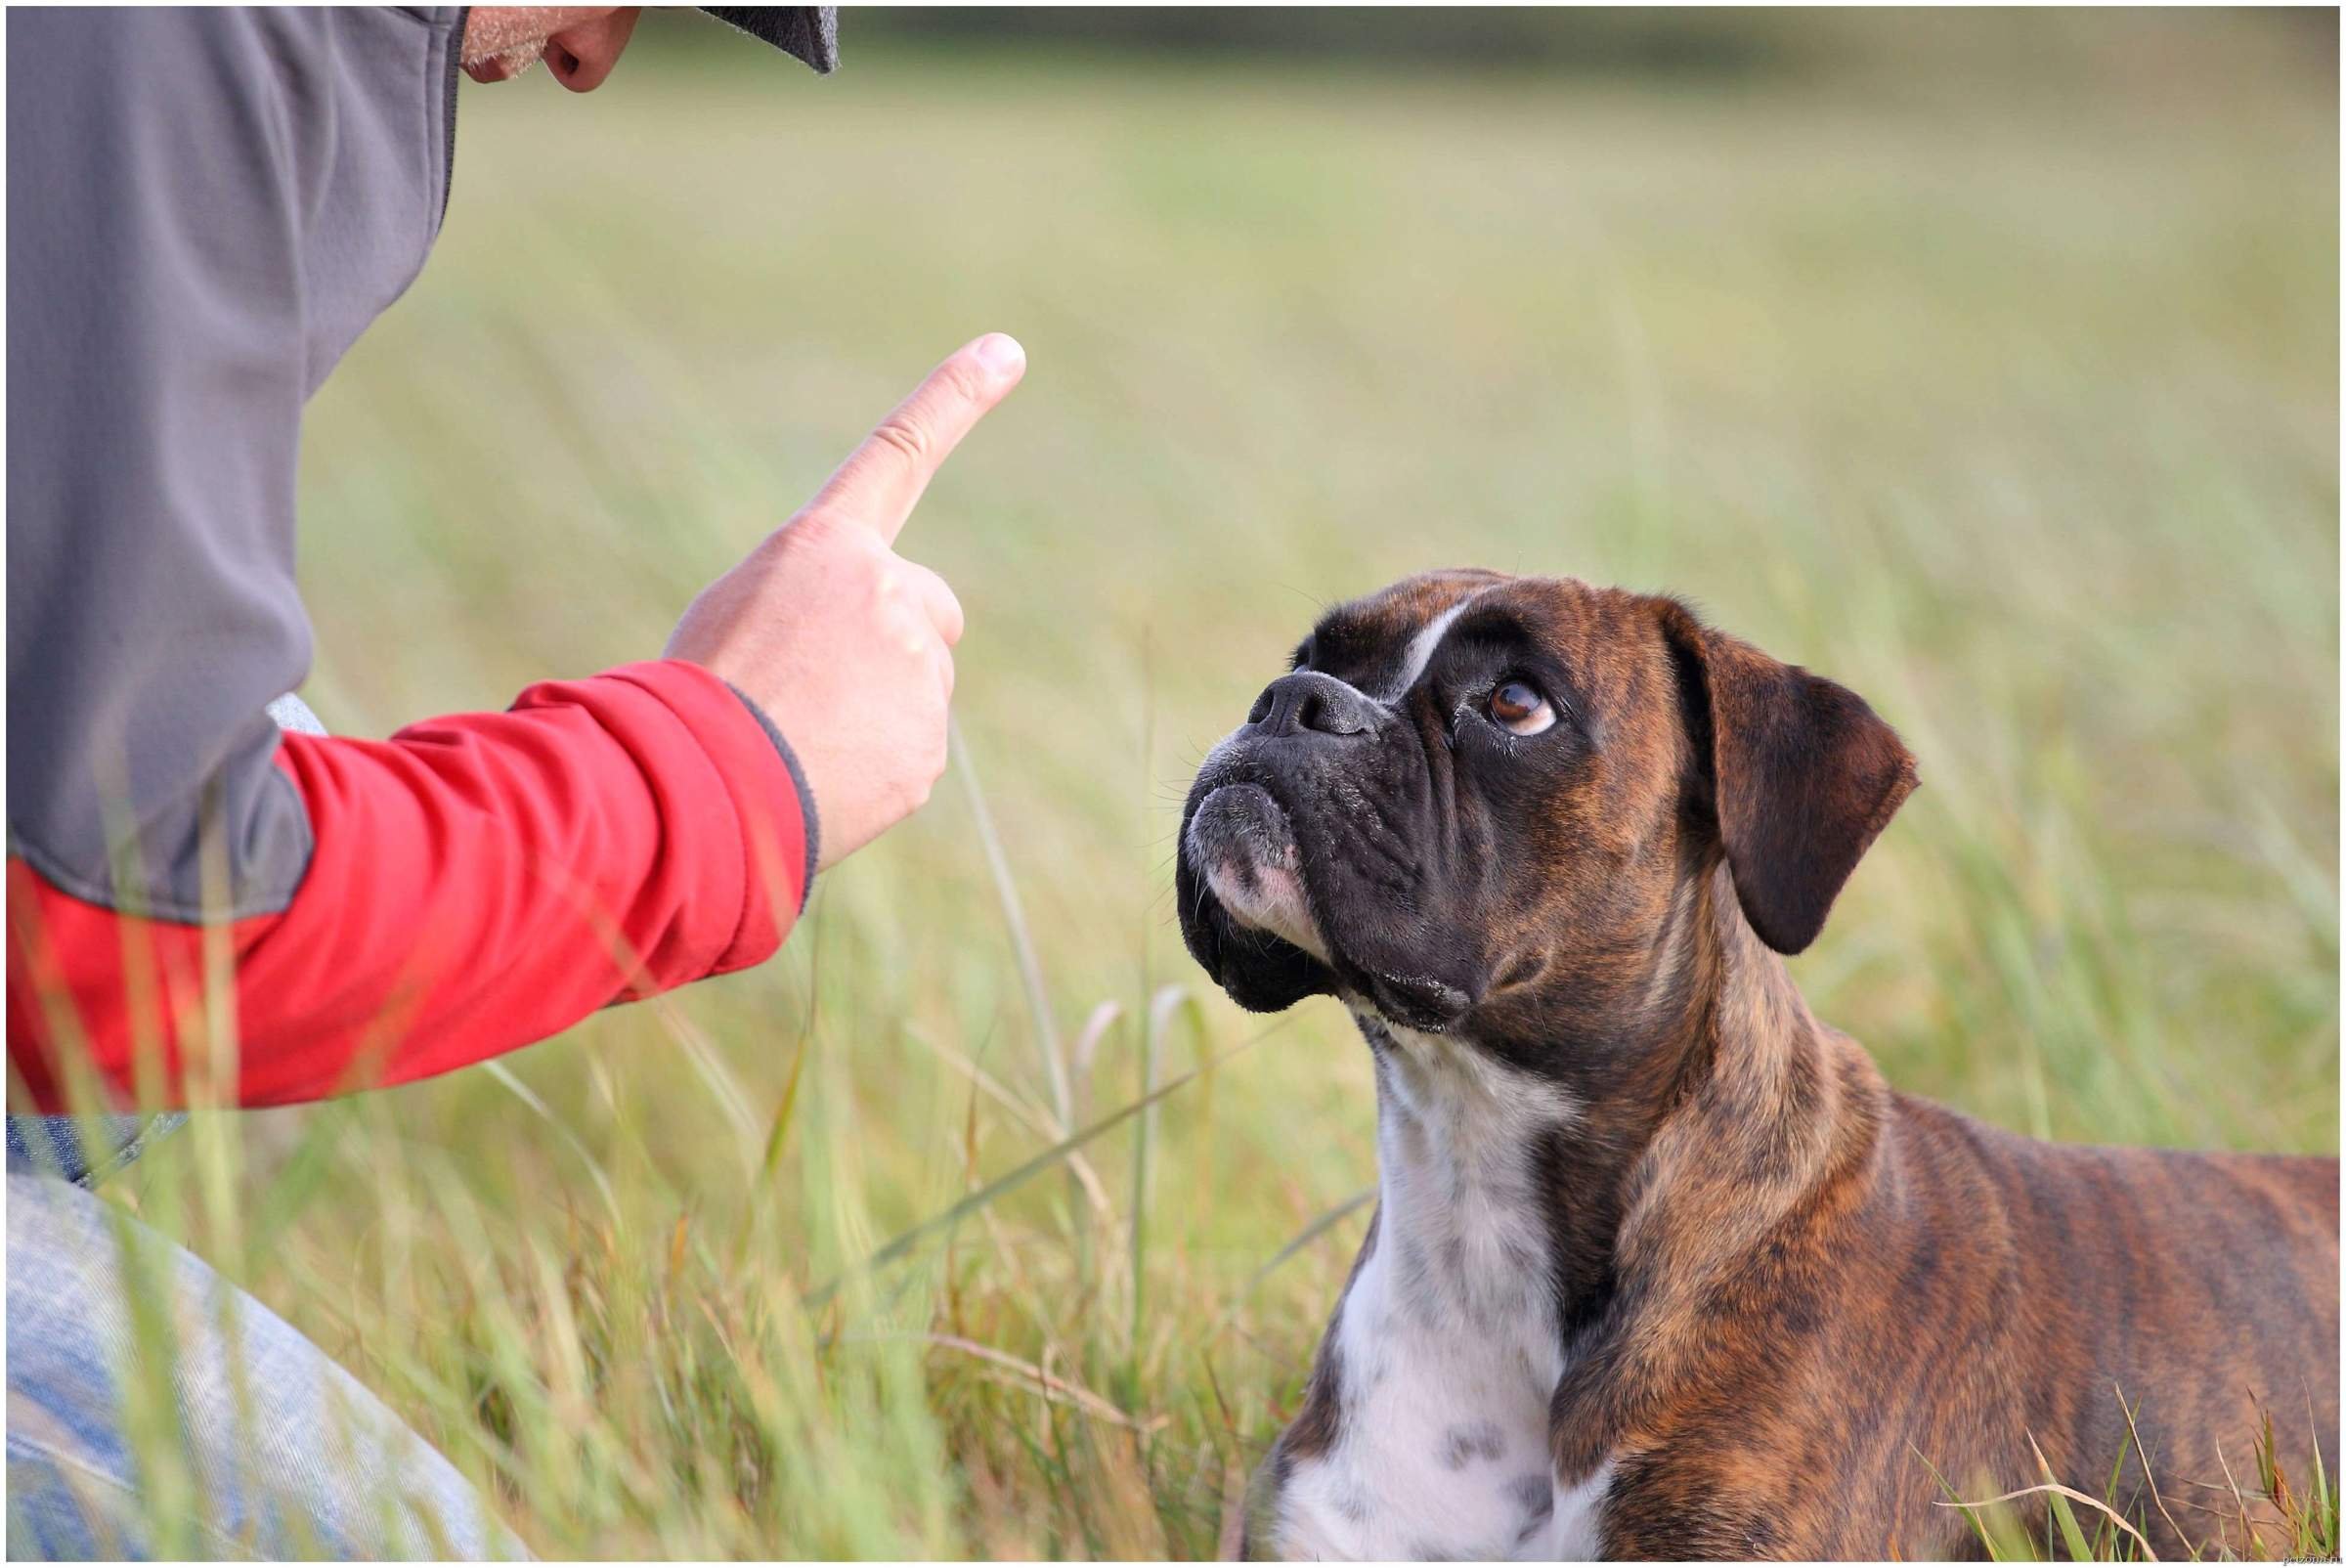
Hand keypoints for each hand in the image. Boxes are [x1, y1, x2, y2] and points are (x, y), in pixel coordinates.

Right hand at [666, 333, 1024, 870]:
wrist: (696, 782)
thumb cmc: (696, 694)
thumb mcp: (738, 614)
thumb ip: (816, 605)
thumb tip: (858, 663)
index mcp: (824, 547)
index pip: (898, 453)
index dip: (955, 398)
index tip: (1008, 349)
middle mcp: (886, 590)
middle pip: (927, 608)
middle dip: (897, 641)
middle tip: (821, 683)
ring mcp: (915, 668)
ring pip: (918, 686)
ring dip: (873, 710)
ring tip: (802, 736)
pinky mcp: (927, 742)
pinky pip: (909, 750)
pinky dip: (874, 766)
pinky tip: (821, 775)